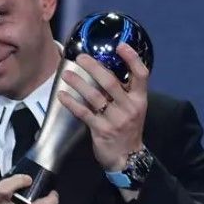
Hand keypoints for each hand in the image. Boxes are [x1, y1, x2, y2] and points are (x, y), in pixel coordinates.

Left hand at [58, 44, 149, 171]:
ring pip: (94, 96)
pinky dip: (71, 103)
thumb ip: (124, 91)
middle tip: (80, 57)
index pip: (141, 75)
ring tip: (66, 74)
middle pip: (111, 82)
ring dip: (79, 83)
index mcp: (140, 99)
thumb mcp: (134, 108)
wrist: (127, 158)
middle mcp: (129, 107)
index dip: (132, 58)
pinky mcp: (101, 130)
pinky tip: (62, 95)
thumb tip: (104, 68)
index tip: (121, 46)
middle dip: (94, 67)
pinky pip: (84, 113)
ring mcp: (115, 119)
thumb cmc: (129, 128)